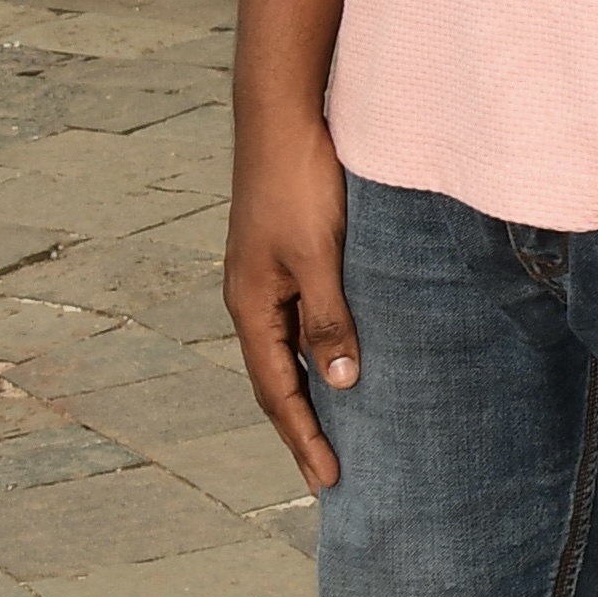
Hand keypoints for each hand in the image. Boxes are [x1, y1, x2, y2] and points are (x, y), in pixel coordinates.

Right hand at [224, 115, 358, 487]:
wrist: (283, 114)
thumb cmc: (299, 181)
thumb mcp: (319, 255)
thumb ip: (328, 319)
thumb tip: (341, 384)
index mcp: (251, 306)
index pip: (277, 392)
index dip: (303, 438)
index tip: (329, 482)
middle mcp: (253, 297)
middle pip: (277, 379)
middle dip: (303, 427)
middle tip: (332, 474)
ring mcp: (268, 275)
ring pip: (290, 349)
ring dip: (313, 391)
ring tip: (342, 429)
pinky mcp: (288, 253)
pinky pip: (302, 319)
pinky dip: (320, 350)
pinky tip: (346, 357)